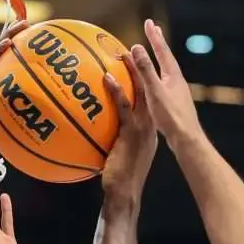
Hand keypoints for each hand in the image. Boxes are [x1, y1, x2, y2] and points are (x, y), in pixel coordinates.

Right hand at [0, 22, 27, 149]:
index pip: (6, 68)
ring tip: (22, 24)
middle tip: (32, 27)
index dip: (19, 56)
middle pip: (1, 54)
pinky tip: (8, 42)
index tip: (36, 47)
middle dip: (16, 39)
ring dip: (8, 37)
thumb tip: (33, 143)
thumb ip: (10, 134)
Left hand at [101, 50, 157, 200]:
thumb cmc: (118, 179)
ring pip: (140, 93)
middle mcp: (149, 125)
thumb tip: (94, 129)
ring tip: (123, 53)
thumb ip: (111, 139)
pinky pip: (124, 107)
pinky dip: (116, 91)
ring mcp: (142, 128)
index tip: (134, 66)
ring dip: (133, 72)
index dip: (142, 82)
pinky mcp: (132, 133)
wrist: (125, 193)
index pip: (147, 100)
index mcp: (148, 129)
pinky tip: (107, 77)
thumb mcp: (117, 155)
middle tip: (131, 50)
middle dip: (141, 69)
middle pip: (147, 91)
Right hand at [131, 19, 201, 141]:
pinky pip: (164, 82)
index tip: (149, 22)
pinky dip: (158, 75)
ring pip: (166, 70)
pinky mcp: (175, 103)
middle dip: (159, 44)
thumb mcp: (155, 91)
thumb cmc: (171, 116)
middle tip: (154, 30)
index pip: (162, 50)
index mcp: (173, 75)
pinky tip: (156, 83)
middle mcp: (177, 81)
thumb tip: (137, 48)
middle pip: (166, 58)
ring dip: (159, 59)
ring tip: (155, 53)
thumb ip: (146, 70)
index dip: (154, 36)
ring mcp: (177, 92)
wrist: (187, 139)